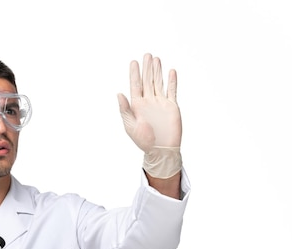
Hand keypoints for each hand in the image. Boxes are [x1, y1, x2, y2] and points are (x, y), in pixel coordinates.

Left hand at [117, 53, 182, 178]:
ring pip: (158, 83)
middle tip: (146, 55)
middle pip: (147, 81)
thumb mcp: (131, 125)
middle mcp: (148, 102)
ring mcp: (160, 103)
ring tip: (156, 59)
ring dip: (157, 71)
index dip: (134, 74)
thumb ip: (125, 109)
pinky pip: (172, 91)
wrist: (161, 150)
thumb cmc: (144, 141)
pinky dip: (172, 81)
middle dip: (147, 68)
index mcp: (137, 105)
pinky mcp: (171, 106)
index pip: (135, 86)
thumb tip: (119, 94)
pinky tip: (171, 71)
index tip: (134, 62)